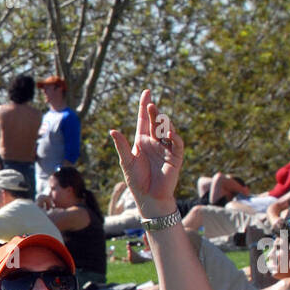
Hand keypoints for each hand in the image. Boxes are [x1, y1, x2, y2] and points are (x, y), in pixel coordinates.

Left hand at [109, 89, 182, 215]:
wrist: (149, 196)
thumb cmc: (136, 180)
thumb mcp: (127, 161)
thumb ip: (121, 146)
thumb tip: (112, 130)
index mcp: (142, 141)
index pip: (143, 120)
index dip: (144, 107)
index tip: (146, 92)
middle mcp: (155, 142)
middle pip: (154, 122)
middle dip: (153, 112)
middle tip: (150, 104)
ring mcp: (165, 148)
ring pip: (166, 130)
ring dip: (162, 122)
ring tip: (157, 116)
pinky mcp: (175, 156)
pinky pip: (176, 143)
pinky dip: (174, 136)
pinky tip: (168, 131)